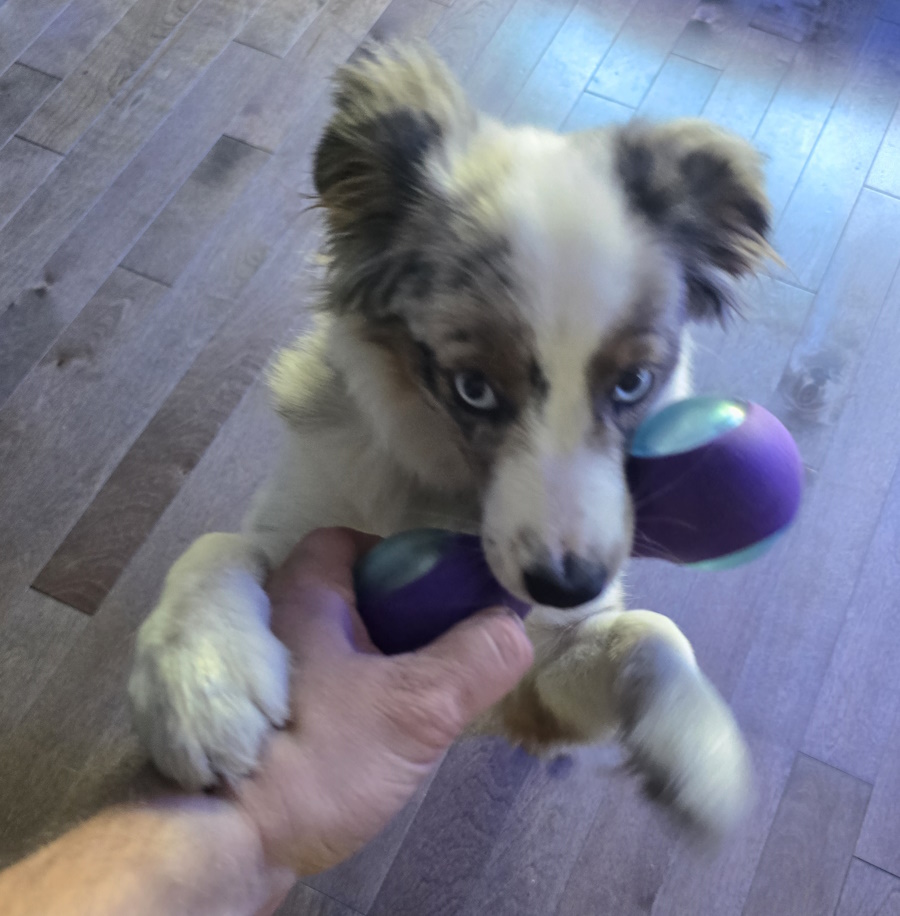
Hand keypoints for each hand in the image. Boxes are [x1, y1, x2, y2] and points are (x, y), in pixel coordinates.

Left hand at [233, 527, 533, 876]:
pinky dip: (345, 697)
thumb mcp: (414, 706)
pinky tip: (370, 736)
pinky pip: (313, 684)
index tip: (435, 597)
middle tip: (434, 657)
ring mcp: (256, 672)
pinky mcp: (254, 717)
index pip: (347, 541)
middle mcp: (269, 618)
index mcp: (300, 593)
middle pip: (344, 593)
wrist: (217, 843)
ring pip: (331, 644)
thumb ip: (476, 660)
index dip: (398, 558)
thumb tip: (514, 627)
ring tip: (411, 702)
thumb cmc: (313, 755)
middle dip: (396, 618)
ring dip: (374, 663)